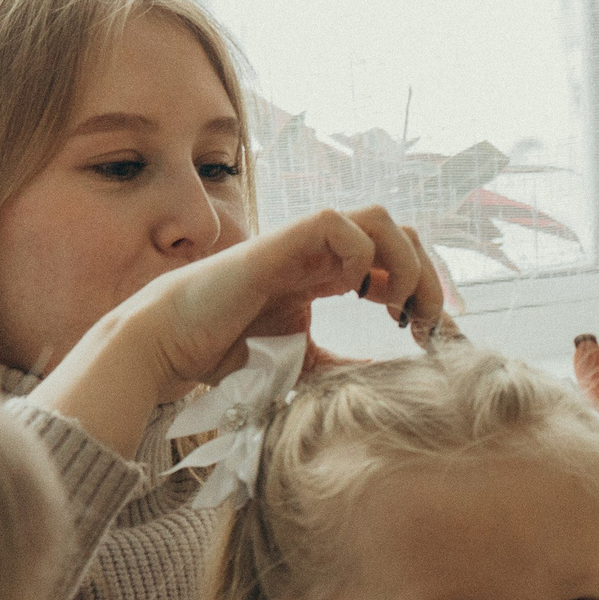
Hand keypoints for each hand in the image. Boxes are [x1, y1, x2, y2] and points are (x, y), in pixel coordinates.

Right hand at [105, 205, 443, 400]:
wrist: (170, 345)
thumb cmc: (227, 354)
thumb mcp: (306, 366)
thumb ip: (347, 368)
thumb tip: (395, 381)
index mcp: (331, 274)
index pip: (400, 261)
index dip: (426, 292)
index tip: (428, 337)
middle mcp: (324, 253)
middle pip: (403, 234)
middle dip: (428, 277)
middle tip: (423, 325)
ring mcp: (303, 244)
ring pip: (380, 218)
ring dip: (403, 261)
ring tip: (393, 307)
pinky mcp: (280, 243)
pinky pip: (338, 223)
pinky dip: (362, 254)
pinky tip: (355, 293)